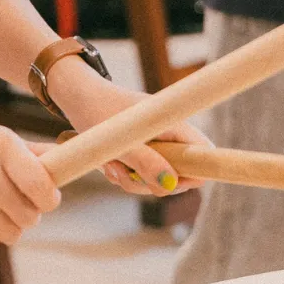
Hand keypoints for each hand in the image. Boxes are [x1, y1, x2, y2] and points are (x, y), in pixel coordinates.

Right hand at [0, 123, 59, 248]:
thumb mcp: (1, 140)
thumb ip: (36, 154)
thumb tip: (70, 165)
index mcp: (1, 144)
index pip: (39, 184)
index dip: (50, 199)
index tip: (48, 199)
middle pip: (28, 215)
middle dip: (31, 215)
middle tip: (20, 204)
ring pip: (11, 232)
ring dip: (12, 227)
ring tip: (0, 210)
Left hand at [46, 54, 208, 196]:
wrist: (79, 98)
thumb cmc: (100, 111)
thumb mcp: (121, 140)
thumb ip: (146, 163)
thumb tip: (170, 185)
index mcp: (175, 125)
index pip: (205, 153)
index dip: (194, 173)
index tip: (168, 180)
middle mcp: (171, 136)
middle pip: (180, 176)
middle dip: (152, 183)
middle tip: (125, 172)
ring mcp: (157, 146)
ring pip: (158, 180)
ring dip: (133, 181)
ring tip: (112, 165)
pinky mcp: (144, 154)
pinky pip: (143, 177)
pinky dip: (126, 176)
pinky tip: (110, 164)